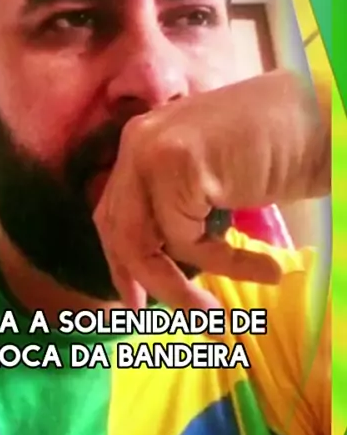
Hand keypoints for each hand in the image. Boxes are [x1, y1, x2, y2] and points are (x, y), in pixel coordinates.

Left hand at [94, 70, 329, 311]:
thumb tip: (157, 262)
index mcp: (142, 141)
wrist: (322, 118)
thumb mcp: (211, 177)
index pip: (112, 210)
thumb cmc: (279, 147)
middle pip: (118, 230)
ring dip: (179, 289)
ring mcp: (152, 151)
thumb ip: (176, 204)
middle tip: (154, 316)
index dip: (120, 260)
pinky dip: (226, 264)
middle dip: (140, 280)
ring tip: (216, 314)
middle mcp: (138, 142)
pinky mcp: (177, 166)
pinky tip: (267, 268)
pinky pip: (188, 240)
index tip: (132, 299)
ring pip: (145, 243)